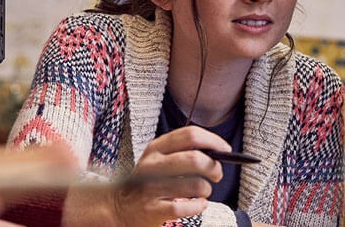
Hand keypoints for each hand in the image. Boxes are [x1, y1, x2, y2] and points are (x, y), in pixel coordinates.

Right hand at [113, 125, 229, 225]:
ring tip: (202, 192)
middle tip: (217, 174)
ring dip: (206, 190)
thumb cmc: (148, 182)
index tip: (225, 150)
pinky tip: (197, 204)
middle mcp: (152, 165)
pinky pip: (187, 207)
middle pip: (195, 159)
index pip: (190, 135)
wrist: (118, 207)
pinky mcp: (152, 210)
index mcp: (156, 148)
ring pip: (195, 185)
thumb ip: (184, 152)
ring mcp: (150, 187)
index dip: (213, 141)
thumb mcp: (160, 160)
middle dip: (214, 167)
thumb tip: (219, 153)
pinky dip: (199, 206)